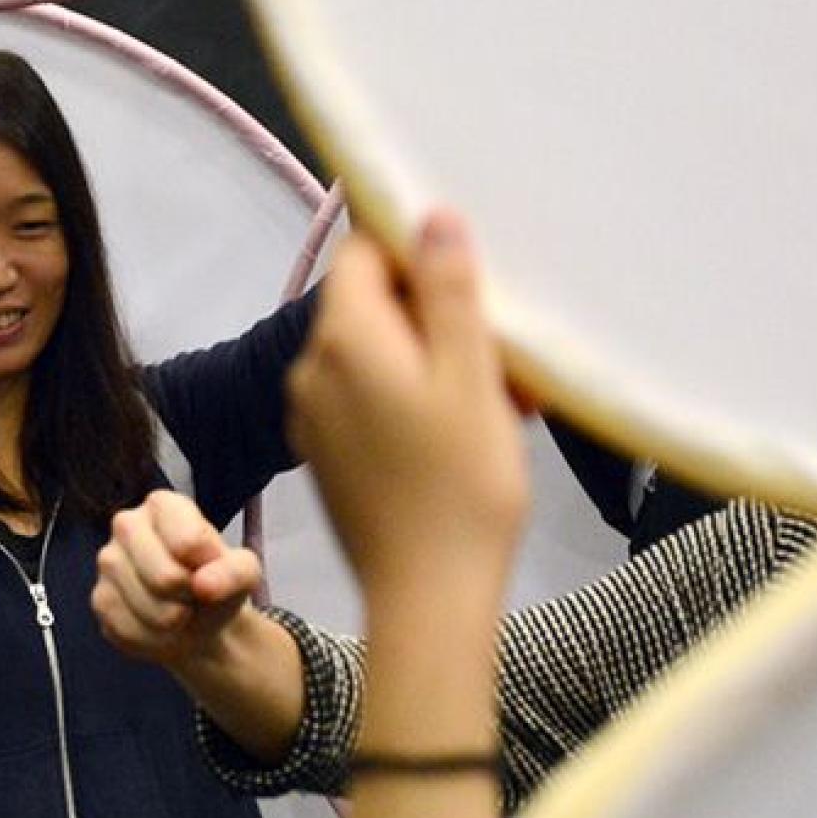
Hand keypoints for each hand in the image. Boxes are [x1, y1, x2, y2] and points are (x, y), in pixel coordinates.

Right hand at [91, 489, 260, 670]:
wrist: (195, 621)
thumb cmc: (216, 584)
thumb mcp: (244, 572)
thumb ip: (234, 572)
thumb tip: (204, 586)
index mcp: (163, 505)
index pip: (190, 543)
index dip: (210, 569)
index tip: (211, 569)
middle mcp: (126, 524)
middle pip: (165, 577)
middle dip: (189, 597)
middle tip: (193, 595)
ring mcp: (107, 561)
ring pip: (148, 607)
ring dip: (173, 622)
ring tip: (178, 611)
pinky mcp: (99, 598)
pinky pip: (129, 629)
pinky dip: (152, 638)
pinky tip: (158, 626)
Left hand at [286, 219, 527, 601]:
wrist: (426, 600)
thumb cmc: (460, 488)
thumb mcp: (471, 377)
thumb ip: (449, 291)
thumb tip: (430, 217)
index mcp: (342, 339)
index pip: (364, 252)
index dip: (420, 253)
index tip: (475, 283)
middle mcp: (310, 370)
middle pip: (374, 304)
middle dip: (441, 316)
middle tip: (505, 355)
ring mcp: (312, 415)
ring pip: (378, 354)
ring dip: (439, 362)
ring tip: (501, 403)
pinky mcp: (326, 454)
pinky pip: (370, 399)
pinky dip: (417, 400)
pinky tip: (468, 433)